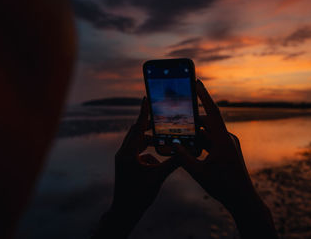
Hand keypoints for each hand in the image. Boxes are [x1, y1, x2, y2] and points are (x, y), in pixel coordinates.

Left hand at [93, 97, 178, 237]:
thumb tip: (187, 151)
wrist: (125, 212)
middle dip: (149, 127)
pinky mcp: (125, 164)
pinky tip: (157, 164)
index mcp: (128, 154)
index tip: (146, 99)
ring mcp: (123, 159)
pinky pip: (137, 152)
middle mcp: (123, 153)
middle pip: (135, 132)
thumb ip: (173, 163)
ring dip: (150, 142)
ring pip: (137, 143)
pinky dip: (148, 153)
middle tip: (162, 121)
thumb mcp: (158, 177)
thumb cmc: (139, 196)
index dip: (143, 113)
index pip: (137, 128)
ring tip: (163, 142)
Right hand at [175, 80, 277, 237]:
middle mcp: (228, 139)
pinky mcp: (228, 151)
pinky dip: (201, 142)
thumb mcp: (199, 173)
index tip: (196, 82)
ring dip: (196, 133)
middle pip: (207, 122)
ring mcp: (229, 145)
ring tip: (179, 134)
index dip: (204, 95)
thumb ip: (184, 158)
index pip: (212, 112)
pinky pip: (212, 141)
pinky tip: (190, 147)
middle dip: (192, 119)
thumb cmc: (223, 187)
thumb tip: (173, 145)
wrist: (244, 200)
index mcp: (223, 140)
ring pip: (209, 133)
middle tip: (177, 115)